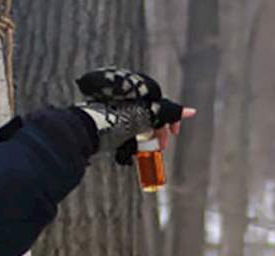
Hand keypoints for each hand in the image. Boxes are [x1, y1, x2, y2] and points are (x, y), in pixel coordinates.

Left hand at [73, 67, 194, 162]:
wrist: (83, 131)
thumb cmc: (113, 119)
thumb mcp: (146, 116)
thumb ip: (168, 112)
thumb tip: (191, 111)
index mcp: (132, 85)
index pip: (159, 98)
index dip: (170, 117)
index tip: (174, 133)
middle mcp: (123, 93)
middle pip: (150, 110)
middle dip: (158, 130)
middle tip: (162, 147)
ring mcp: (113, 106)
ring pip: (139, 120)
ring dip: (148, 137)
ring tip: (151, 151)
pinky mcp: (106, 118)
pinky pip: (127, 126)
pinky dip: (134, 138)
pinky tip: (136, 150)